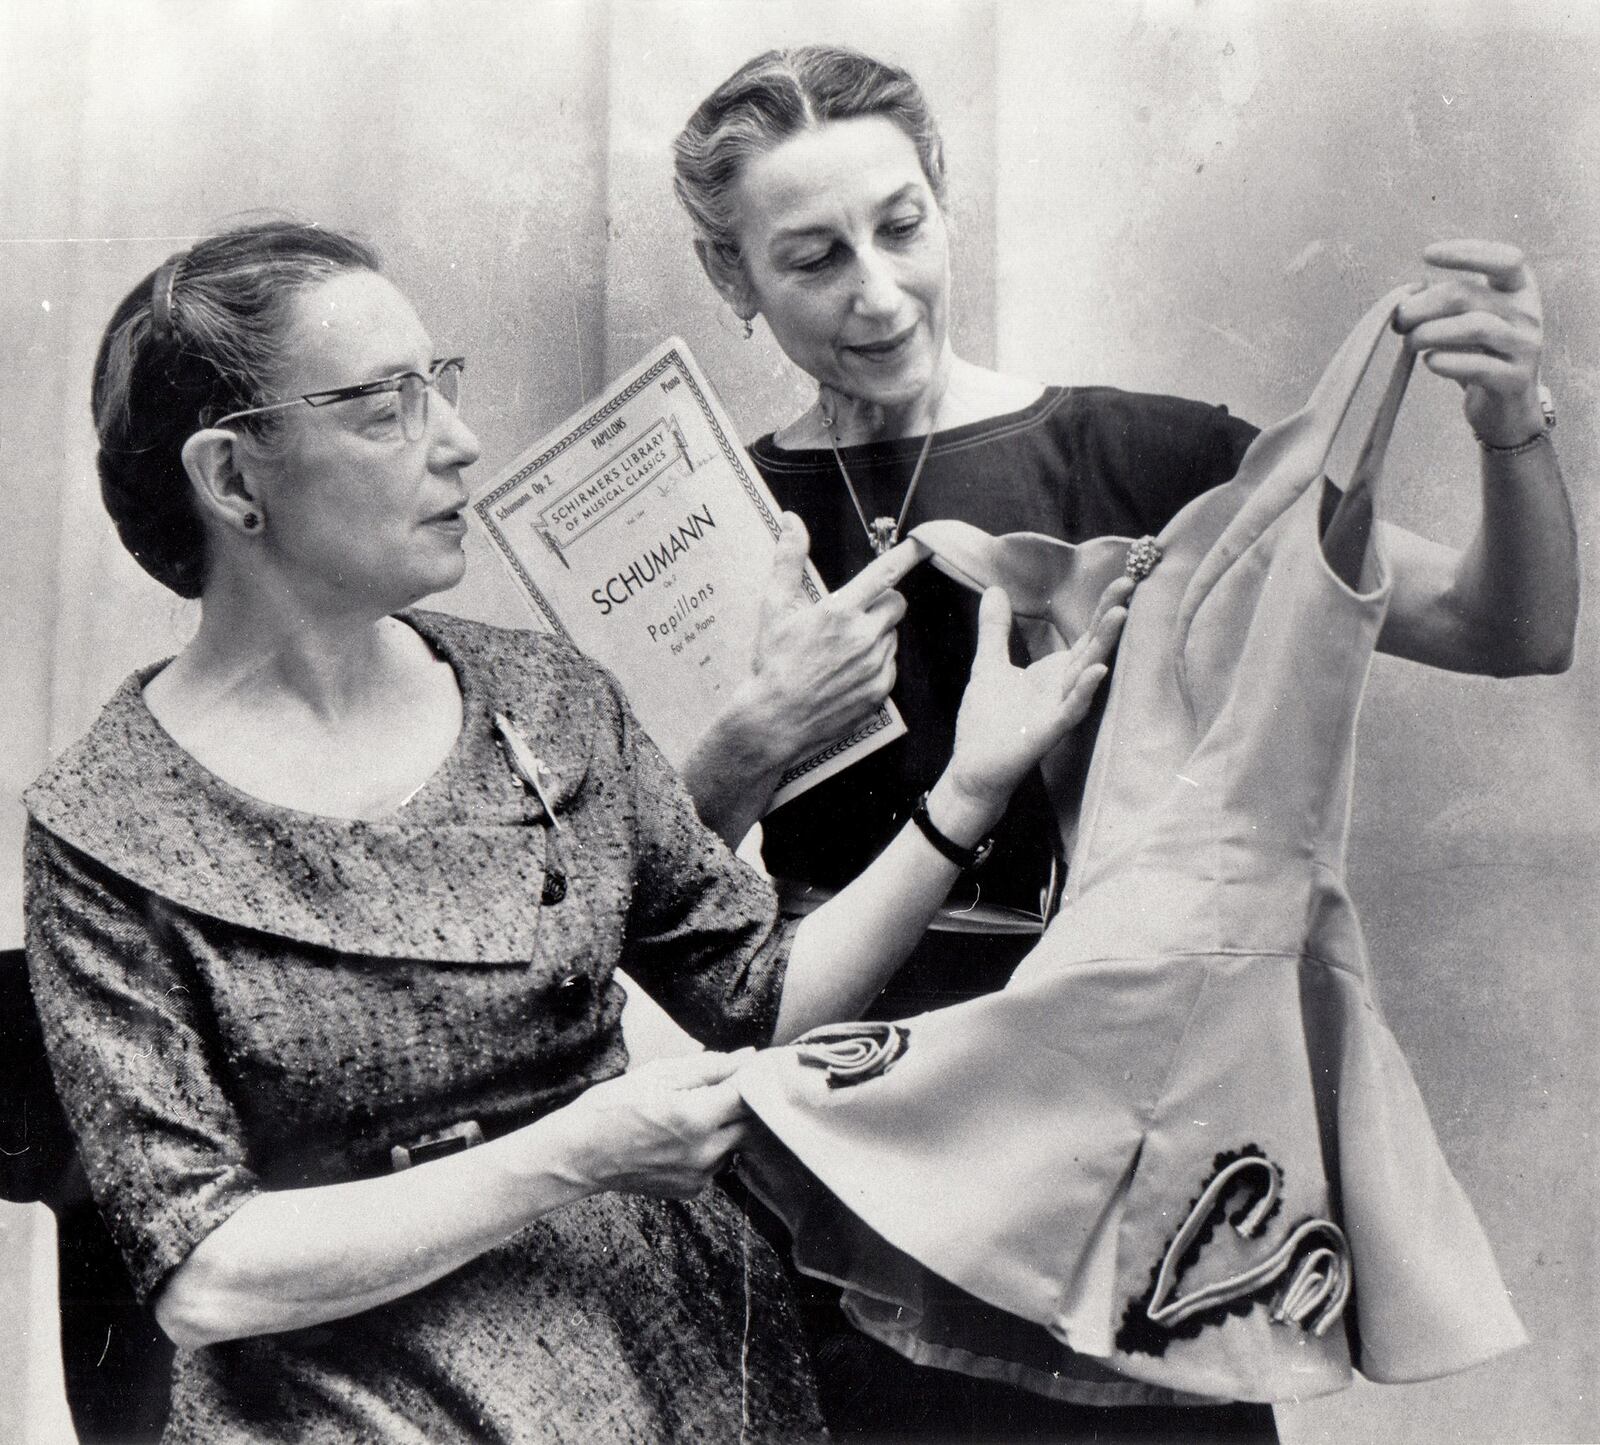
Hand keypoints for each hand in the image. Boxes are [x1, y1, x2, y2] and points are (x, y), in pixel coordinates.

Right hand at [557, 1051, 753, 1199]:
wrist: (580, 1155)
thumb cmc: (613, 1107)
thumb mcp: (658, 1074)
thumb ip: (709, 1066)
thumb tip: (748, 1056)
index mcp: (697, 1116)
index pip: (751, 1093)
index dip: (753, 1076)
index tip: (749, 1066)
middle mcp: (705, 1151)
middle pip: (751, 1122)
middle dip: (742, 1102)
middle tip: (719, 1087)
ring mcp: (701, 1175)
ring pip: (736, 1143)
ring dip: (727, 1126)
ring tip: (693, 1112)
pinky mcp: (693, 1190)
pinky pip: (718, 1163)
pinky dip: (710, 1148)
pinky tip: (681, 1138)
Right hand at [738, 512, 917, 765]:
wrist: (774, 721)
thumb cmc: (772, 664)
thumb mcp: (774, 608)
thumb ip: (788, 560)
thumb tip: (791, 521)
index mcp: (839, 611)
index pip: (884, 573)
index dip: (907, 555)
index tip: (923, 544)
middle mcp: (863, 637)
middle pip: (896, 603)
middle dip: (881, 603)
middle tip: (852, 615)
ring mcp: (875, 666)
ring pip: (892, 636)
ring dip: (876, 635)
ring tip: (841, 651)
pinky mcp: (880, 692)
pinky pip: (890, 666)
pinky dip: (875, 665)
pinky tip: (847, 673)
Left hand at [940, 578, 1130, 829]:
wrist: (973, 770)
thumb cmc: (985, 722)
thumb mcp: (988, 665)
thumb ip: (996, 629)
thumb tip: (995, 589)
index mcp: (1054, 673)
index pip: (1085, 636)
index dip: (1101, 609)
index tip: (1122, 579)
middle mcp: (1063, 689)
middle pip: (1093, 648)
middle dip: (1110, 618)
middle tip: (1129, 584)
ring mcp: (1058, 710)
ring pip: (1087, 674)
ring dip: (1103, 646)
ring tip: (1119, 615)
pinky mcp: (1048, 732)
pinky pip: (1071, 709)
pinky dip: (1083, 690)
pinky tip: (1097, 671)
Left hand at [1394, 240, 1545, 445]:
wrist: (1506, 407)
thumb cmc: (1480, 356)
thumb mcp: (1466, 322)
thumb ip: (1446, 303)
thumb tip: (1407, 297)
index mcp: (1519, 290)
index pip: (1505, 259)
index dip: (1467, 252)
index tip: (1428, 254)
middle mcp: (1528, 313)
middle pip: (1468, 295)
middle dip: (1422, 306)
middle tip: (1399, 321)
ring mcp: (1526, 346)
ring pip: (1475, 326)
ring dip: (1429, 333)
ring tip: (1410, 342)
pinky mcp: (1516, 380)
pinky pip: (1478, 366)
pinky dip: (1446, 361)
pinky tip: (1429, 362)